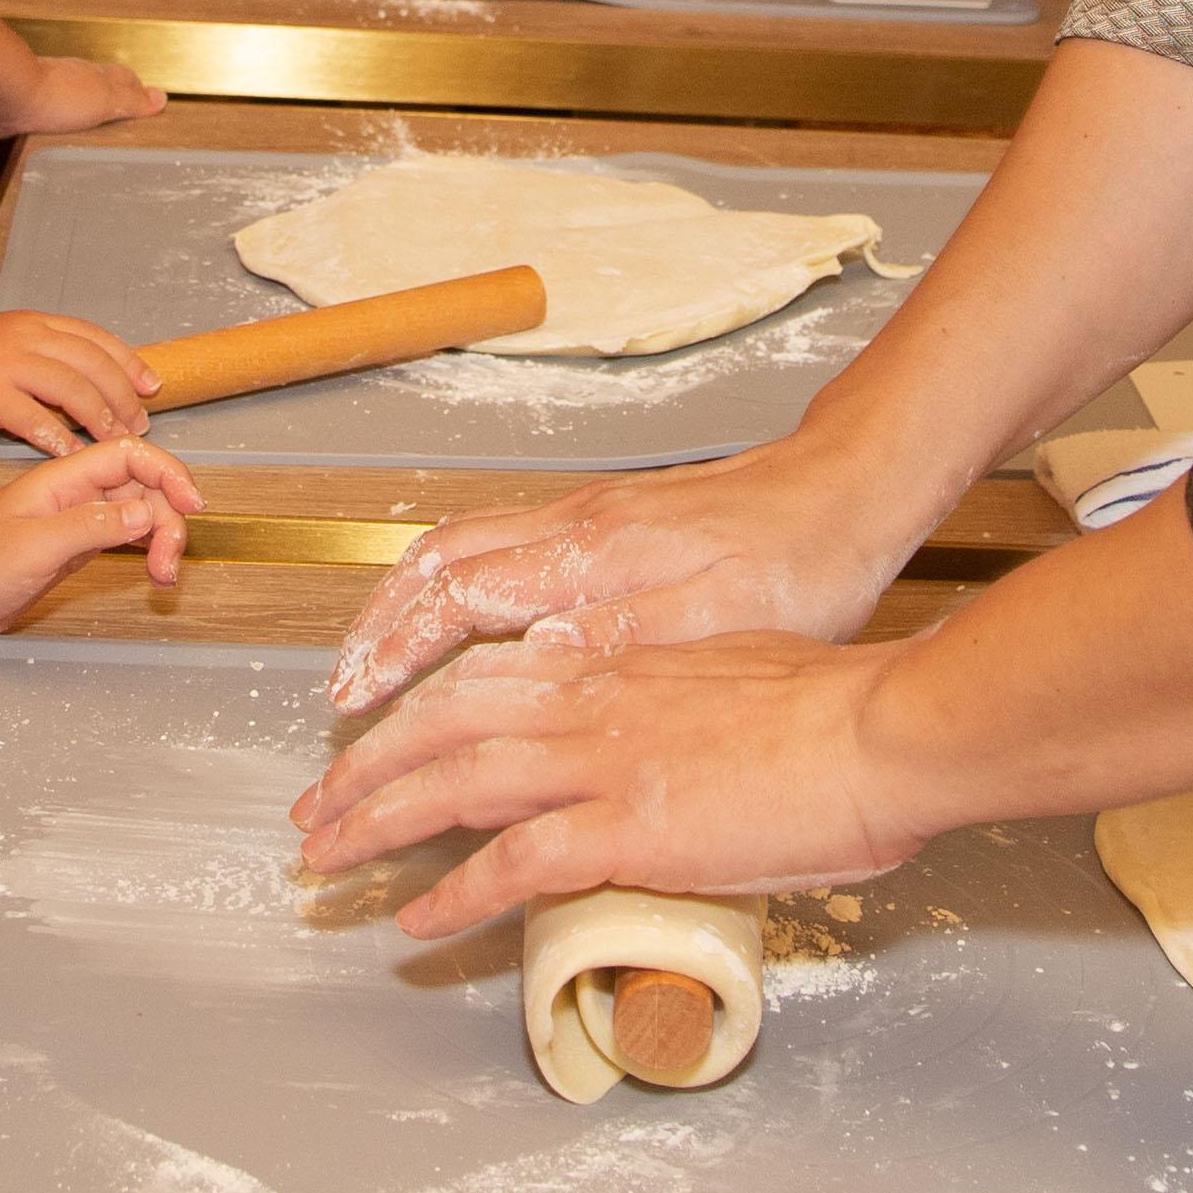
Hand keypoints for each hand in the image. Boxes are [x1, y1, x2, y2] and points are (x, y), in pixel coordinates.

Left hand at [0, 53, 166, 142]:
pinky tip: (60, 133)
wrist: (11, 97)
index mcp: (98, 77)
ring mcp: (52, 92)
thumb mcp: (107, 100)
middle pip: (101, 87)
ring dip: (85, 110)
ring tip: (95, 125)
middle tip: (124, 111)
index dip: (137, 89)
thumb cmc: (56, 95)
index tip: (147, 100)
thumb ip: (132, 100)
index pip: (125, 79)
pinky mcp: (31, 107)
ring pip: (76, 99)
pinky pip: (52, 115)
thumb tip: (161, 98)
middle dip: (112, 98)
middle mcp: (76, 81)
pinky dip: (61, 122)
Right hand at [0, 307, 157, 452]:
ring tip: (116, 441)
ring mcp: (6, 365)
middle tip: (139, 423)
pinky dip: (60, 439)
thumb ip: (41, 353)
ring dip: (100, 417)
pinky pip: (34, 419)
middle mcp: (25, 338)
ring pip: (71, 388)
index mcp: (34, 324)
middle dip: (123, 395)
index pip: (95, 338)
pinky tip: (75, 456)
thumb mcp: (4, 341)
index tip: (152, 386)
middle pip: (92, 363)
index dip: (128, 362)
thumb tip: (86, 376)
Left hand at [0, 435, 201, 630]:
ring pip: (138, 514)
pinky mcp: (74, 546)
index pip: (128, 455)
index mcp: (61, 479)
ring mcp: (75, 519)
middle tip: (169, 564)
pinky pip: (124, 536)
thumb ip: (89, 526)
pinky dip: (145, 550)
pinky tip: (150, 571)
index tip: (193, 504)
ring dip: (160, 539)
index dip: (168, 471)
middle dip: (168, 518)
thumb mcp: (33, 546)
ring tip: (161, 577)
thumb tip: (145, 511)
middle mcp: (74, 493)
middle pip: (142, 487)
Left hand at [292, 632, 928, 938]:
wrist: (882, 729)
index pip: (489, 682)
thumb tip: (664, 745)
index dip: (420, 714)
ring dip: (378, 824)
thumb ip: (682, 705)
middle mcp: (594, 705)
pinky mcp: (630, 827)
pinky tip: (417, 921)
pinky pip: (515, 863)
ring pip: (454, 785)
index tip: (379, 740)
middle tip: (316, 810)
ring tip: (329, 863)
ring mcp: (605, 763)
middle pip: (443, 726)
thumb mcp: (738, 679)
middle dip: (366, 767)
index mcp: (620, 669)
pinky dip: (455, 894)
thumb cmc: (838, 711)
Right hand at [322, 432, 928, 714]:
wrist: (849, 491)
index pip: (455, 597)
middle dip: (377, 625)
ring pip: (461, 544)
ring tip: (380, 656)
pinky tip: (464, 621)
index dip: (395, 651)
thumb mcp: (718, 624)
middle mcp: (573, 526)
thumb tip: (525, 662)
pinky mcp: (611, 520)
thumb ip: (616, 643)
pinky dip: (454, 583)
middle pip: (436, 561)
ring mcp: (588, 517)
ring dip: (409, 600)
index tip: (355, 700)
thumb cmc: (801, 563)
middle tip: (343, 687)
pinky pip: (498, 542)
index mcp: (590, 556)